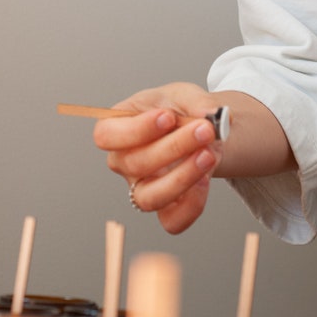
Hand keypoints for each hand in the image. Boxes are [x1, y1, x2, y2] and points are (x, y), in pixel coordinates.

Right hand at [94, 82, 224, 234]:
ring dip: (182, 177)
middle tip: (205, 129)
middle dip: (174, 146)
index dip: (135, 130)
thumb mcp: (185, 95)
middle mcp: (125, 163)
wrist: (204, 131)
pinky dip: (191, 204)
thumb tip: (211, 115)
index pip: (106, 136)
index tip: (167, 117)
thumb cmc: (181, 111)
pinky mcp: (166, 208)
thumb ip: (196, 102)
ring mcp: (143, 188)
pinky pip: (172, 221)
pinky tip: (206, 180)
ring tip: (208, 155)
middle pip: (134, 164)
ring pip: (149, 197)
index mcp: (118, 128)